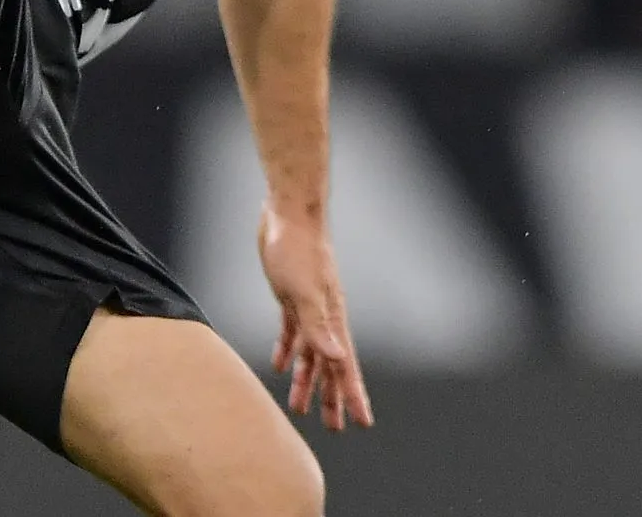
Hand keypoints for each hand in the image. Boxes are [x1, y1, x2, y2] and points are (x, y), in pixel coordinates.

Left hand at [260, 206, 370, 430]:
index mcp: (333, 320)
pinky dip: (286, 350)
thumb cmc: (297, 249)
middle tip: (333, 426)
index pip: (346, 366)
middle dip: (332, 397)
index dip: (354, 395)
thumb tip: (337, 358)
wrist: (287, 214)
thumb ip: (319, 327)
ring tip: (300, 406)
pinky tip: (279, 365)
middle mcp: (325, 318)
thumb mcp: (305, 292)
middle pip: (330, 367)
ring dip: (306, 380)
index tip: (362, 422)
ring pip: (310, 354)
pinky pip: (291, 332)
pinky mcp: (290, 296)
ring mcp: (308, 307)